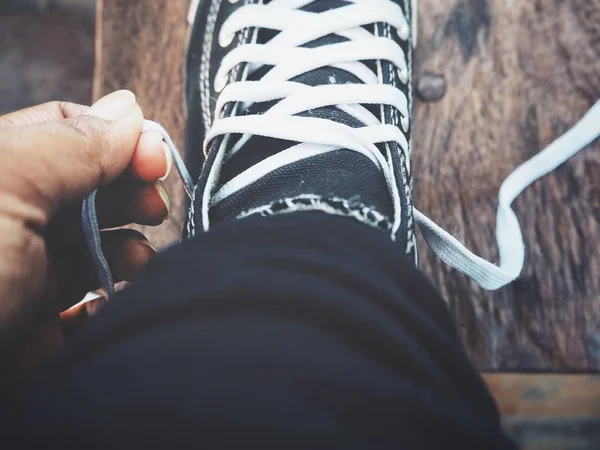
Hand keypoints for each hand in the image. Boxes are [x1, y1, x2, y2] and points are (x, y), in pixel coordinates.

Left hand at [0, 91, 171, 390]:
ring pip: (95, 250)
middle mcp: (7, 224)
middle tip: (152, 207)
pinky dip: (112, 302)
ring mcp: (22, 281)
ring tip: (138, 262)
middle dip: (129, 192)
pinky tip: (112, 302)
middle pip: (88, 190)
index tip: (154, 158)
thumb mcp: (3, 186)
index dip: (116, 138)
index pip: (65, 131)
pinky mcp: (35, 335)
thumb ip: (70, 143)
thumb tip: (128, 109)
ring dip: (129, 250)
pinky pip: (88, 310)